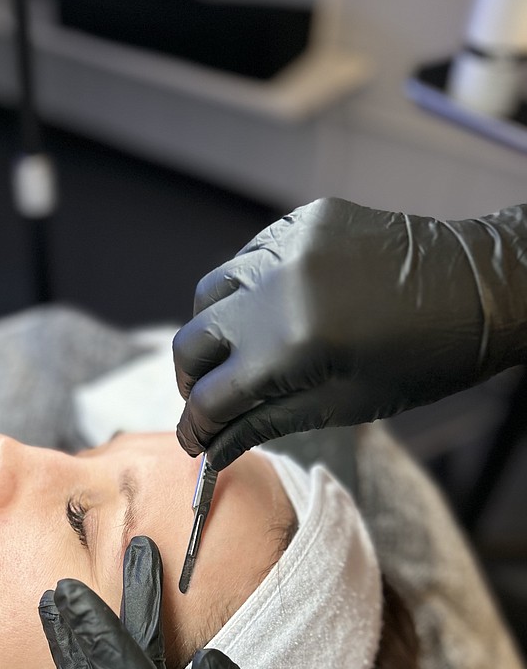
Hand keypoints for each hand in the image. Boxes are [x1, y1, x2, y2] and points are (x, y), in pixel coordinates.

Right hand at [174, 197, 526, 467]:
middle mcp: (279, 288)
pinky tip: (266, 312)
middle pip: (192, 340)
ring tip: (235, 354)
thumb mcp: (341, 406)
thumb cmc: (421, 361)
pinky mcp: (301, 221)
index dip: (196, 426)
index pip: (212, 394)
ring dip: (212, 331)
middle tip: (208, 400)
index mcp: (294, 345)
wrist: (478, 290)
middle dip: (191, 379)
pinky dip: (244, 292)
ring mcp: (288, 245)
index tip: (194, 441)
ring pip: (209, 293)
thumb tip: (212, 447)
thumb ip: (264, 423)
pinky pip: (246, 258)